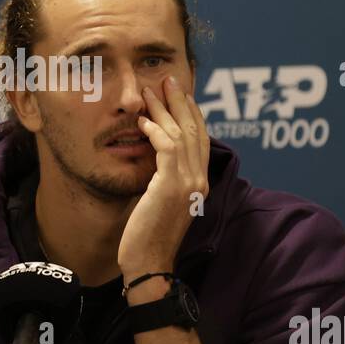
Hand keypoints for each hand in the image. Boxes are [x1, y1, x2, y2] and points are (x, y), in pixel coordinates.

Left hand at [117, 75, 209, 288]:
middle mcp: (200, 180)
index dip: (192, 113)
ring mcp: (188, 183)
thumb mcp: (160, 200)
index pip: (201, 139)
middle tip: (168, 79)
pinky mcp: (171, 186)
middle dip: (181, 102)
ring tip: (150, 91)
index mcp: (200, 183)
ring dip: (165, 109)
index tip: (179, 94)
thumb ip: (164, 178)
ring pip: (181, 134)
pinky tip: (143, 122)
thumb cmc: (148, 236)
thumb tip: (154, 157)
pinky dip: (155, 130)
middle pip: (196, 130)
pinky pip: (167, 147)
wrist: (149, 264)